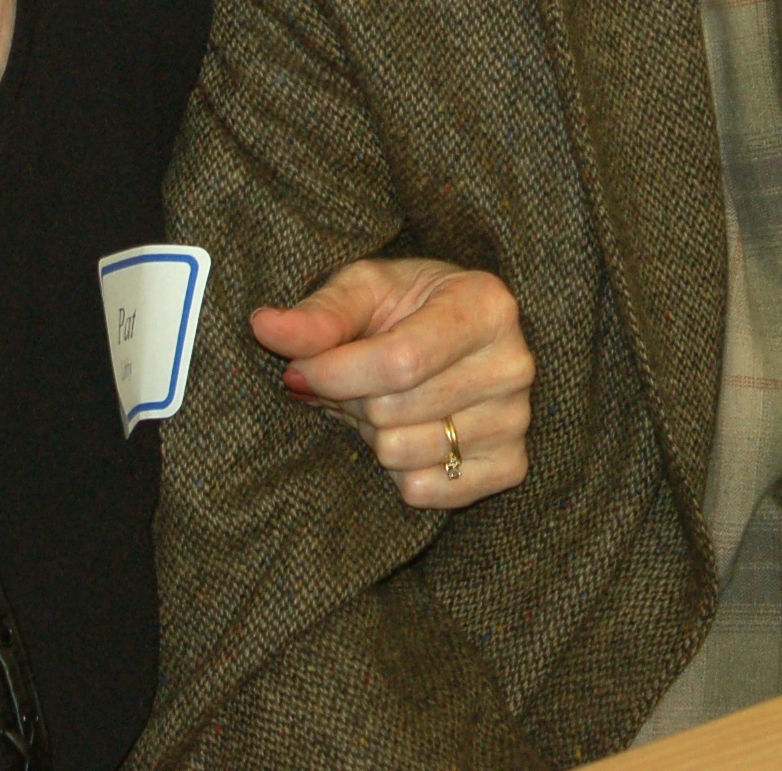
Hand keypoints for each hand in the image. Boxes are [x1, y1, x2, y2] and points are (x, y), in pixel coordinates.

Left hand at [251, 258, 533, 511]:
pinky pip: (425, 491)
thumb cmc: (407, 306)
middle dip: (349, 400)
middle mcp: (513, 365)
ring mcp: (517, 421)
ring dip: (370, 434)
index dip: (334, 373)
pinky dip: (398, 469)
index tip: (298, 370)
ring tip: (377, 402)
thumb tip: (264, 327)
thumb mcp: (364, 290)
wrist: (456, 332)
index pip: (399, 362)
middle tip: (346, 381)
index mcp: (486, 306)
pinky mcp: (511, 467)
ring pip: (403, 454)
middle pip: (393, 411)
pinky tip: (407, 431)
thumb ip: (318, 314)